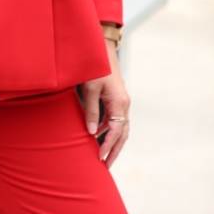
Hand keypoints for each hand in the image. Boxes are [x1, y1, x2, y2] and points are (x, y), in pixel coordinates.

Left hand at [79, 41, 130, 167]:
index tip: (100, 159)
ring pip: (120, 128)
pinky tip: (99, 136)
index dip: (108, 147)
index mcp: (120, 103)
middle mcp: (124, 104)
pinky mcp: (116, 98)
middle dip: (114, 151)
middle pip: (122, 134)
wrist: (102, 48)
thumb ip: (91, 111)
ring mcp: (121, 101)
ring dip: (113, 142)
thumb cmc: (95, 67)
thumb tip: (91, 133)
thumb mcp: (90, 89)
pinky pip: (115, 119)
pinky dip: (109, 131)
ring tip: (103, 156)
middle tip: (106, 166)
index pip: (116, 132)